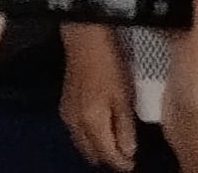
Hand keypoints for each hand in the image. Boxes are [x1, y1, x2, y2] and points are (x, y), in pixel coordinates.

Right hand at [61, 22, 137, 170]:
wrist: (85, 37)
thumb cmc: (111, 62)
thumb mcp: (124, 93)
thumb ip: (125, 125)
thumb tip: (129, 152)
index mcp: (91, 122)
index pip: (106, 154)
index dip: (120, 163)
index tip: (132, 167)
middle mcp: (74, 124)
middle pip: (91, 153)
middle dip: (107, 158)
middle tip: (125, 159)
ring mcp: (67, 115)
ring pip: (82, 144)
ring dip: (97, 149)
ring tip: (115, 149)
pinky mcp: (64, 106)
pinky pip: (76, 132)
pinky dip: (89, 137)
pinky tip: (100, 132)